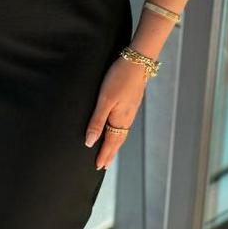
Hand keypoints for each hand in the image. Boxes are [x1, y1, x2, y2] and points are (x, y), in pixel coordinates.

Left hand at [84, 55, 147, 169]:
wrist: (138, 61)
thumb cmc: (119, 78)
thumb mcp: (104, 100)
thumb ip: (97, 121)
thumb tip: (89, 142)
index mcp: (120, 119)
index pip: (111, 143)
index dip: (104, 155)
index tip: (98, 167)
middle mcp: (127, 118)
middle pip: (118, 140)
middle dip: (110, 153)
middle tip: (104, 166)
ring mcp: (131, 110)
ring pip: (122, 133)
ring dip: (115, 144)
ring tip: (110, 152)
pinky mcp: (131, 103)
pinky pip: (124, 124)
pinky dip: (119, 133)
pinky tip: (117, 129)